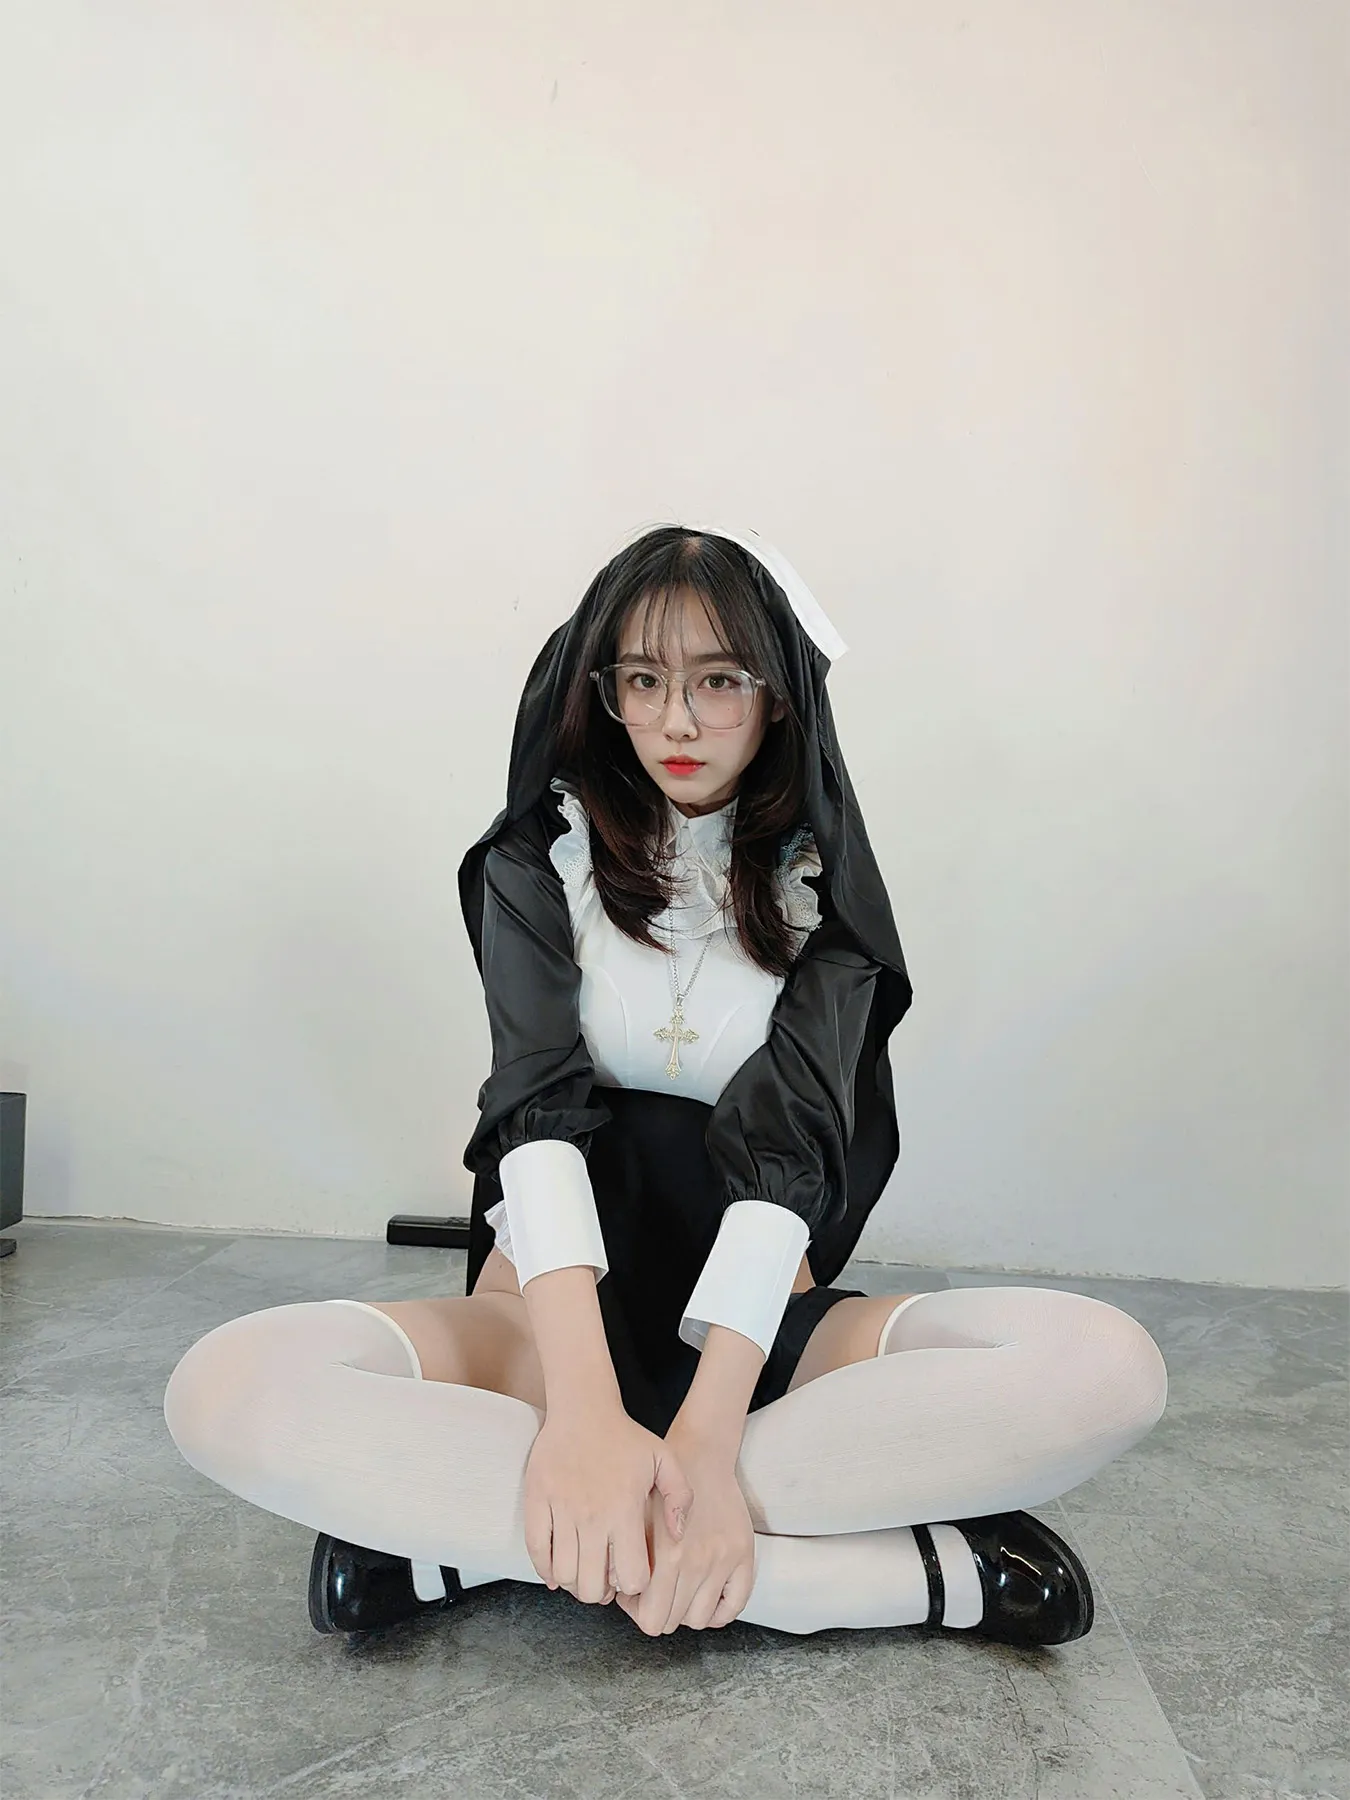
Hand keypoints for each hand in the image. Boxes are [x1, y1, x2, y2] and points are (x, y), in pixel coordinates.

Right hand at [524, 1403, 692, 1605]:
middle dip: (602, 1593)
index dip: (634, 1583)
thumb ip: (681, 1498)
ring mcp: (561, 1511)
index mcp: (624, 1510)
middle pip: (592, 1587)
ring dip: (575, 1583)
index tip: (633, 1572)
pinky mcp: (537, 1502)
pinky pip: (536, 1553)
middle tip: (606, 1579)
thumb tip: (678, 1537)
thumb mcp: (666, 1460)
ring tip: (585, 1571)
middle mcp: (592, 1516)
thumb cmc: (626, 1437)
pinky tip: (557, 1570)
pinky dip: (545, 1571)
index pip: (630, 1577)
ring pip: (563, 1575)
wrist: (583, 1409)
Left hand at [617, 1430, 755, 1633]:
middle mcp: (697, 1562)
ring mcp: (723, 1560)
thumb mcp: (634, 1517)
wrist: (701, 1454)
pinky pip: (734, 1605)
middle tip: (652, 1590)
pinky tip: (703, 1594)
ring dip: (684, 1610)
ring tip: (675, 1589)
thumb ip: (625, 1558)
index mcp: (667, 1556)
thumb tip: (619, 1592)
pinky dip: (717, 1610)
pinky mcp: (744, 1555)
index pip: (650, 1619)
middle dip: (657, 1610)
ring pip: (699, 1619)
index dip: (637, 1610)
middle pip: (672, 1621)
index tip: (634, 1593)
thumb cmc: (661, 1483)